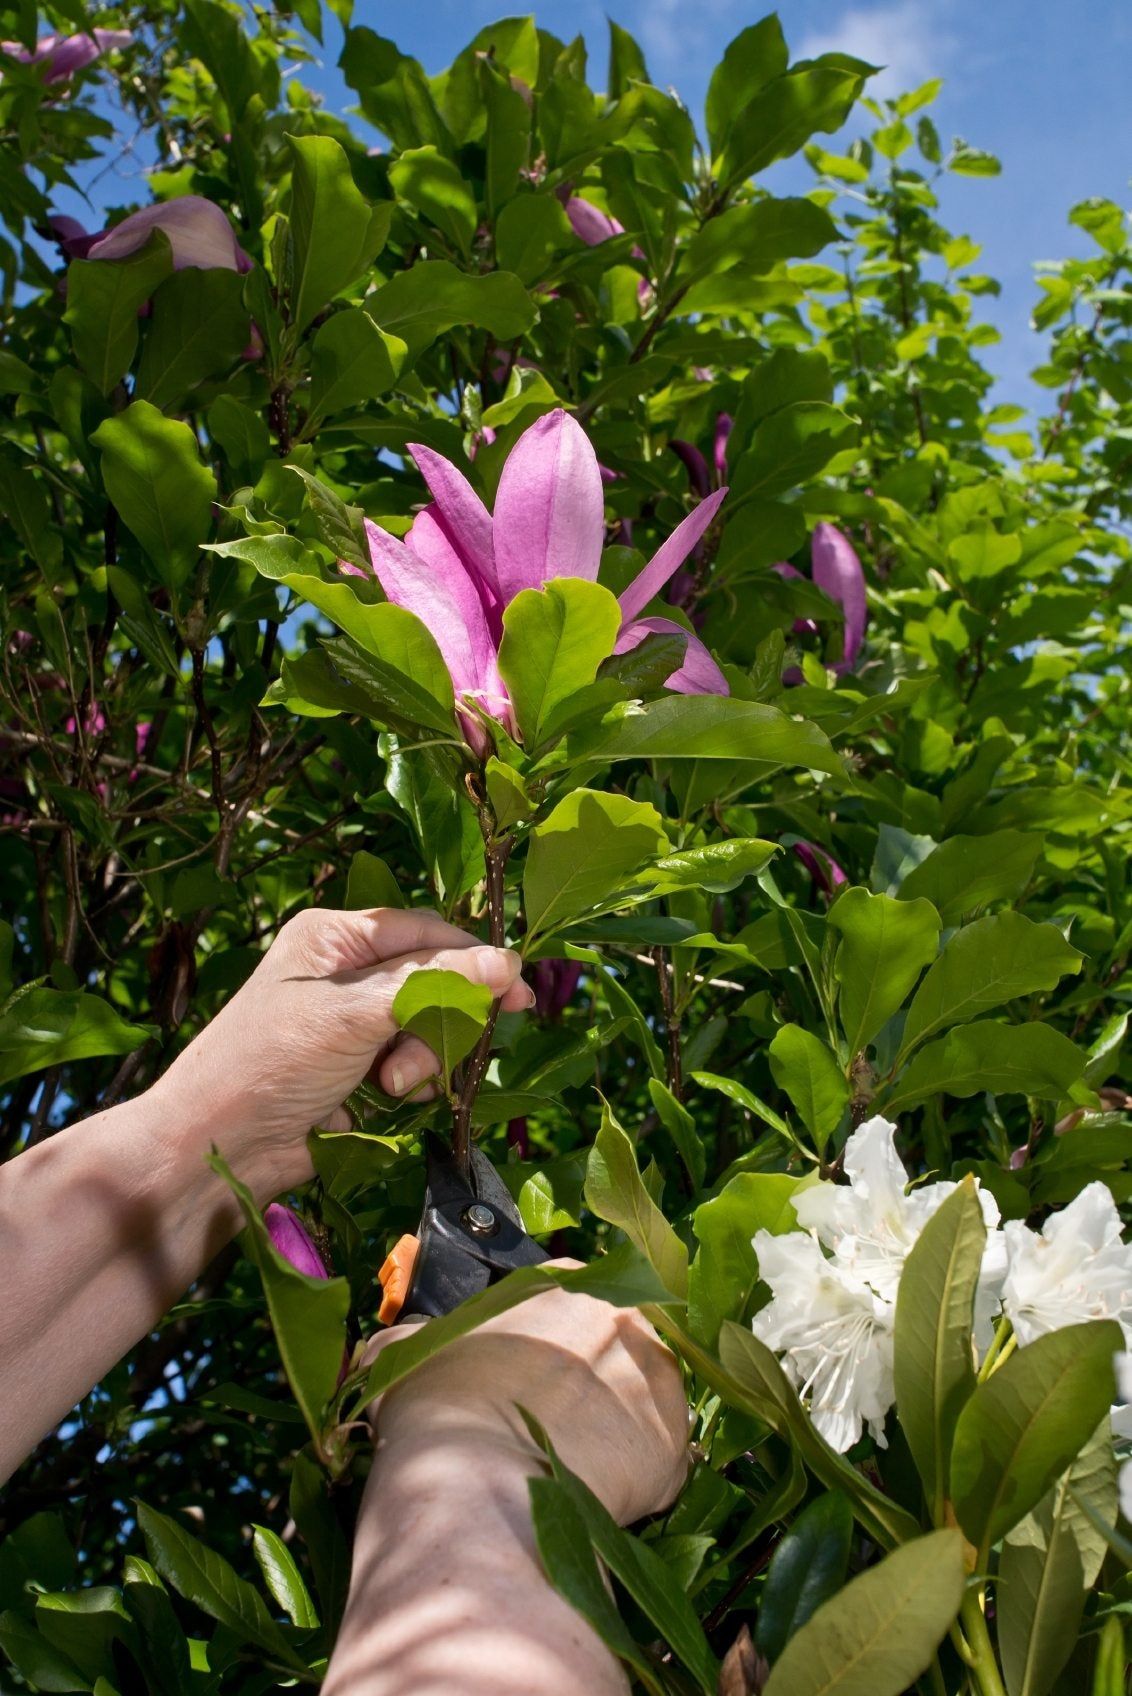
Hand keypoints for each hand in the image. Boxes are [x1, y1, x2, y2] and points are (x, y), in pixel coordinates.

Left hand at [152, 907, 531, 1201]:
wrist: (217, 1148)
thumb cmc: (271, 1064)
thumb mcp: (351, 1016)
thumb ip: (430, 985)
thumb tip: (508, 960)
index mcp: (334, 938)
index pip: (424, 931)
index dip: (472, 958)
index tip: (517, 993)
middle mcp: (344, 971)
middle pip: (433, 980)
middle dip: (440, 1020)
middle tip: (446, 1055)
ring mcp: (350, 1022)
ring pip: (428, 1026)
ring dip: (423, 1058)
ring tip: (391, 1087)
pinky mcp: (356, 1067)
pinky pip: (412, 1062)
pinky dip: (411, 1081)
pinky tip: (388, 1101)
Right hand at [321, 1286, 688, 1695]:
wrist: (477, 1476)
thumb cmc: (439, 1402)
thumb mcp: (407, 1352)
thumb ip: (414, 1337)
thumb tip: (394, 1345)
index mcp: (565, 1281)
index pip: (570, 1308)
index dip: (548, 1351)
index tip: (528, 1385)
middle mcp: (624, 1313)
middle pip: (615, 1352)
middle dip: (588, 1390)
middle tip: (547, 1431)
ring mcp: (658, 1374)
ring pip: (642, 1406)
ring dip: (614, 1436)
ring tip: (567, 1473)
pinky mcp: (676, 1438)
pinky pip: (661, 1463)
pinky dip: (634, 1484)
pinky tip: (592, 1498)